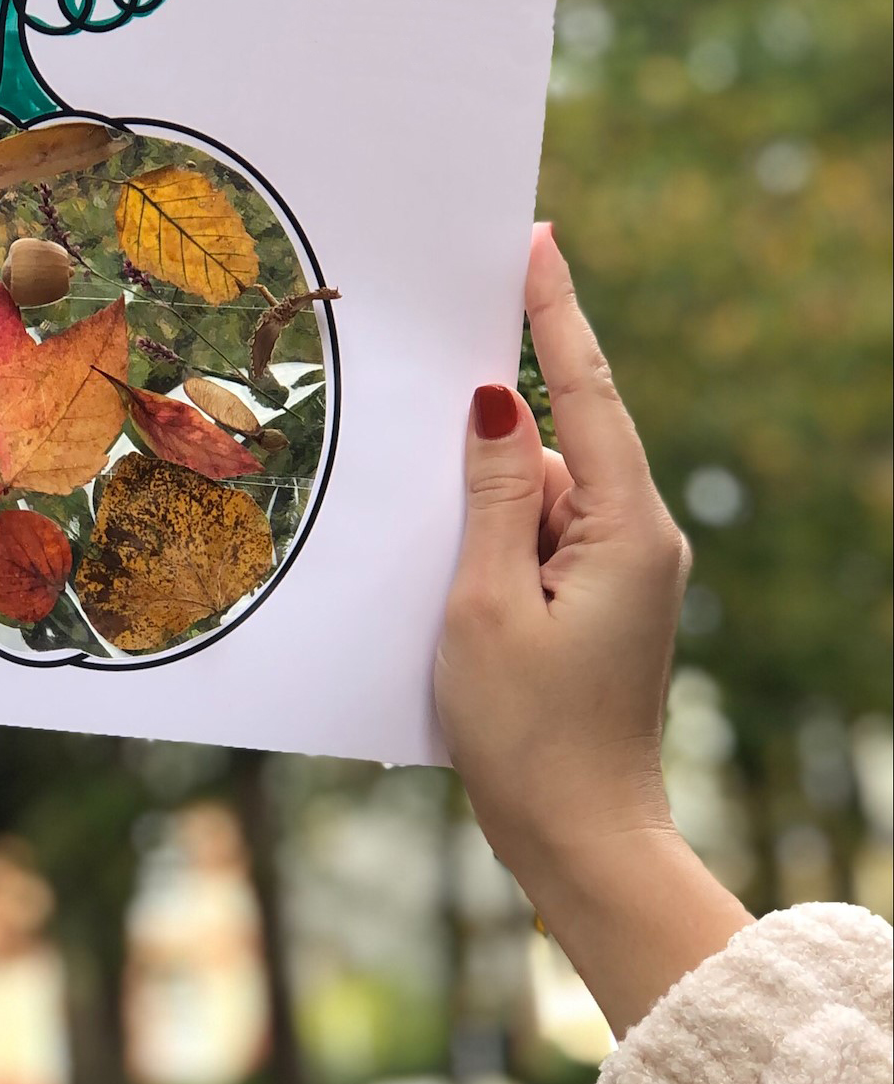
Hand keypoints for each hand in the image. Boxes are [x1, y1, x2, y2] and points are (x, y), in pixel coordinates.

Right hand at [435, 223, 750, 1037]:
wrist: (582, 840)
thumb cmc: (529, 732)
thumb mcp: (486, 602)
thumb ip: (492, 491)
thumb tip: (497, 395)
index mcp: (627, 530)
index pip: (588, 392)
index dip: (555, 313)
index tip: (535, 242)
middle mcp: (639, 540)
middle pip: (555, 451)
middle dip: (487, 456)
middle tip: (443, 503)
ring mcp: (622, 574)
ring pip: (537, 501)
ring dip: (481, 521)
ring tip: (450, 600)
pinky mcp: (599, 604)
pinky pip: (538, 543)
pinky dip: (492, 552)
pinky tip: (459, 603)